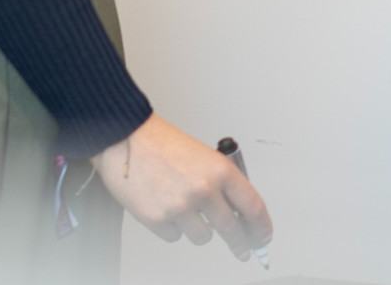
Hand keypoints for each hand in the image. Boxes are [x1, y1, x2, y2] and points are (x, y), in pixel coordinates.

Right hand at [91, 114, 272, 260]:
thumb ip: (223, 184)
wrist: (128, 140)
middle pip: (232, 229)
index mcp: (221, 171)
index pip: (253, 207)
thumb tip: (237, 212)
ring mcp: (181, 207)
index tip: (263, 237)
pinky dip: (173, 228)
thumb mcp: (206, 158)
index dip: (261, 227)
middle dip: (240, 243)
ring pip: (203, 237)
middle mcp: (204, 190)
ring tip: (185, 207)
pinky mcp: (158, 220)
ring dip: (199, 228)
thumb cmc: (165, 145)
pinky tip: (166, 207)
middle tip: (242, 249)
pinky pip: (175, 237)